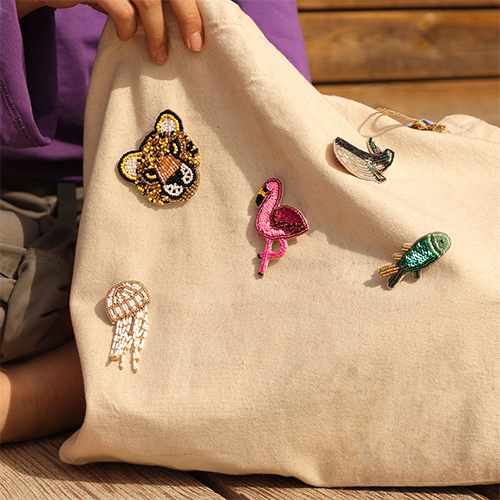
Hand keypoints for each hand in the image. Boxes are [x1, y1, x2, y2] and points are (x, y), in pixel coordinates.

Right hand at [15, 0, 202, 63]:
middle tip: (194, 46)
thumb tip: (192, 28)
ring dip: (158, 31)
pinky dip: (128, 26)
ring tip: (160, 57)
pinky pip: (120, 7)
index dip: (194, 8)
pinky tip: (126, 37)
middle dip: (188, 15)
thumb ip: (157, 4)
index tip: (203, 34)